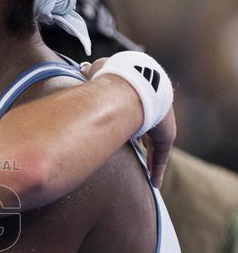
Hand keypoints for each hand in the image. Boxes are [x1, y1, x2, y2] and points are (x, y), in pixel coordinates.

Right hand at [80, 60, 175, 188]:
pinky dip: (157, 169)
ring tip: (147, 176)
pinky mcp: (167, 134)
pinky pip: (161, 155)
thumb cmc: (112, 76)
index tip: (131, 133)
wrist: (131, 82)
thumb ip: (92, 72)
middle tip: (139, 152)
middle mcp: (154, 107)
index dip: (134, 121)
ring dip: (152, 160)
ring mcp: (162, 121)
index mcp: (140, 94)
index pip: (139, 110)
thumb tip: (85, 68)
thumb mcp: (98, 72)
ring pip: (157, 146)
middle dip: (146, 141)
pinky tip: (155, 183)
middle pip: (150, 129)